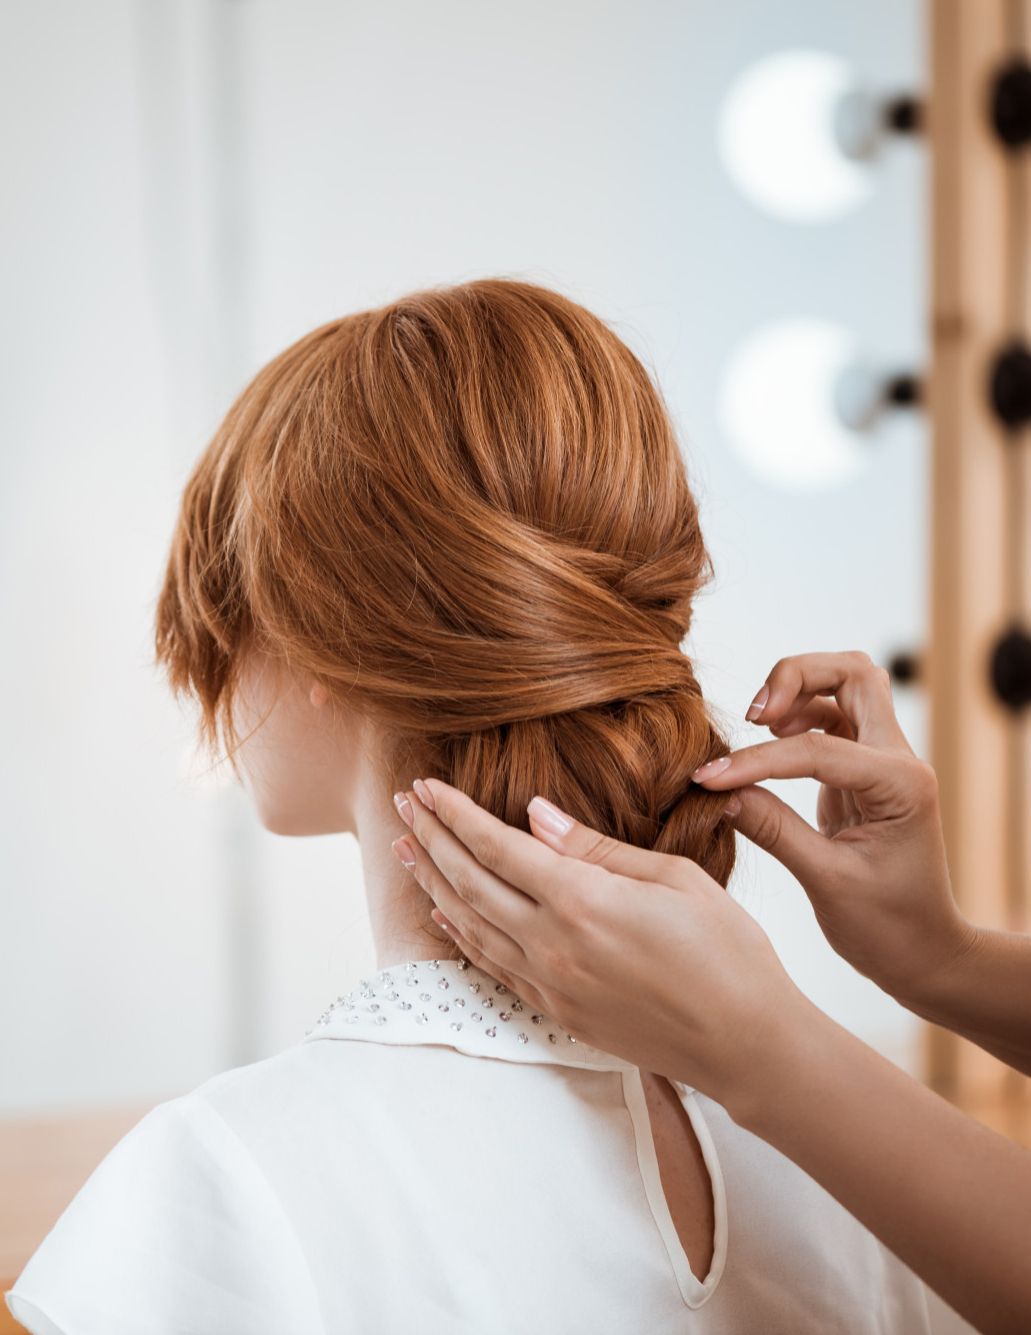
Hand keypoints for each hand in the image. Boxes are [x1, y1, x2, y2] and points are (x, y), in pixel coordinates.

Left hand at [394, 780, 814, 1115]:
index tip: (427, 785)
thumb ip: (596, 848)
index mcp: (584, 901)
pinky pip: (492, 966)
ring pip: (470, 924)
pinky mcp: (557, 1012)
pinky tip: (444, 913)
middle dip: (432, 837)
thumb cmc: (727, 952)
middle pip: (470, 882)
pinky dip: (461, 934)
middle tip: (403, 802)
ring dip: (433, 883)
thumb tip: (535, 815)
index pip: (498, 846)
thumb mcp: (674, 878)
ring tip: (406, 848)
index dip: (456, 813)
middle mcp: (553, 944)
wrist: (745, 1044)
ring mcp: (551, 984)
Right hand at [693, 650, 978, 1004]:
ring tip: (759, 724)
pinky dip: (798, 714)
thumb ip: (771, 828)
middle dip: (795, 677)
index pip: (817, 749)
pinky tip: (771, 740)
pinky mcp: (866, 769)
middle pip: (853, 672)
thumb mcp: (824, 881)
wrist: (923, 952)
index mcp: (899, 786)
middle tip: (753, 717)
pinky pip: (834, 715)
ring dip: (798, 688)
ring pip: (846, 683)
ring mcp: (886, 760)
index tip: (709, 777)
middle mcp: (899, 761)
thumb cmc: (886, 927)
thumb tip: (718, 792)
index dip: (756, 760)